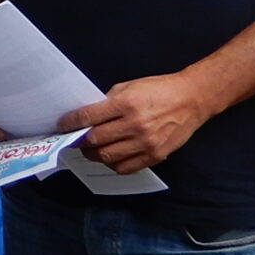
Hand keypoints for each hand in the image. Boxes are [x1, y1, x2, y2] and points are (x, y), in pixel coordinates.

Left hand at [61, 72, 216, 175]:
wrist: (192, 99)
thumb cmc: (160, 90)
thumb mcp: (130, 87)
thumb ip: (108, 101)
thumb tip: (89, 116)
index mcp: (126, 103)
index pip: (88, 117)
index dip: (70, 123)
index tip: (62, 126)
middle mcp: (135, 125)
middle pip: (95, 140)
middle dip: (80, 141)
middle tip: (74, 139)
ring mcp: (146, 142)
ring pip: (108, 156)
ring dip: (93, 154)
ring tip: (90, 149)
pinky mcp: (155, 155)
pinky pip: (126, 167)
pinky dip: (112, 164)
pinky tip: (109, 157)